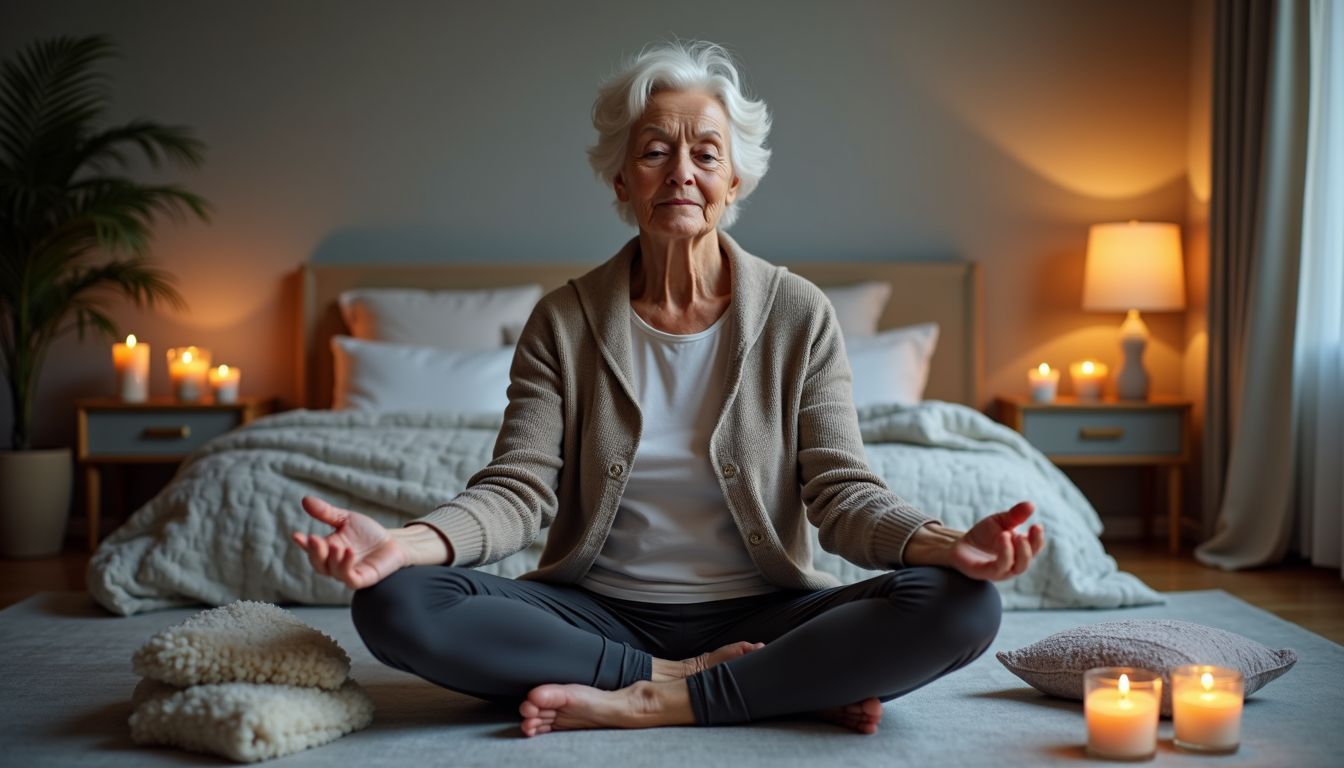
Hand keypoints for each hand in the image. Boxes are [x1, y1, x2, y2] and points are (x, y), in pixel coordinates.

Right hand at [291, 496, 408, 589]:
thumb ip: (326, 513)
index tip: (296, 535)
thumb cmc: (368, 533)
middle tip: (314, 539)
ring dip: (331, 559)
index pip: (311, 549)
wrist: (393, 542)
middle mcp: (334, 564)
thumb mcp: (346, 519)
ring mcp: (347, 573)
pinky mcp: (362, 579)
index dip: (303, 544)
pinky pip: (350, 578)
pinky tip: (348, 553)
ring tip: (336, 546)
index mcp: (327, 550)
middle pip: (318, 564)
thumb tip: (305, 500)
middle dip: (314, 552)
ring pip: (332, 571)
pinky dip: (346, 567)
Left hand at [948, 501, 1045, 581]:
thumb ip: (1015, 515)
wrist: (961, 544)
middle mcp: (1014, 564)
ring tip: (1008, 534)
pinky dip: (1004, 554)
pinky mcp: (987, 573)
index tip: (1037, 526)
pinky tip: (1001, 538)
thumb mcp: (1000, 521)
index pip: (1035, 548)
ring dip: (1016, 552)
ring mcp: (1001, 571)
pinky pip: (999, 568)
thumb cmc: (984, 535)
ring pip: (1017, 567)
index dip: (1038, 538)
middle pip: (1027, 560)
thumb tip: (1031, 505)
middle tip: (1023, 534)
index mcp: (1020, 551)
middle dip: (1029, 547)